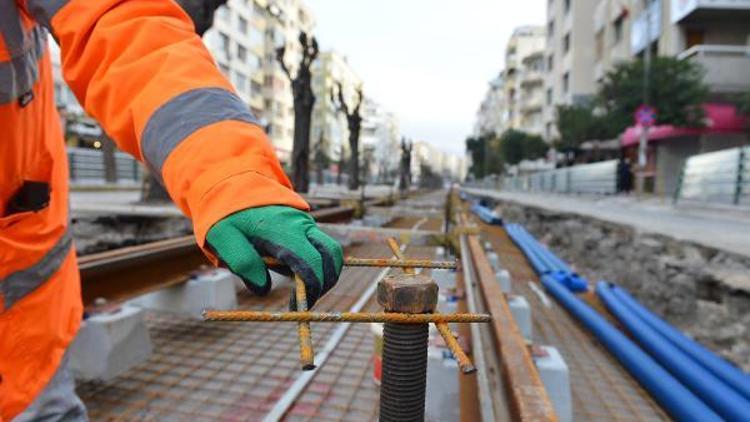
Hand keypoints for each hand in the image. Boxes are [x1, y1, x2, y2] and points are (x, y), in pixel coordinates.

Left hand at [206, 206, 343, 307]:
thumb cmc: (226, 215)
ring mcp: (306, 223)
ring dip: (326, 273)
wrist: (232, 184)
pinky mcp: (305, 225)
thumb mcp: (223, 238)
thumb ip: (242, 262)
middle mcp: (301, 225)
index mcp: (283, 230)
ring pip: (331, 250)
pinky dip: (319, 263)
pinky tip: (297, 273)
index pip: (312, 263)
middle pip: (331, 256)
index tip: (299, 307)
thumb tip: (263, 289)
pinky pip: (322, 245)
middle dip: (324, 283)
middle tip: (306, 303)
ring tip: (305, 291)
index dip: (311, 288)